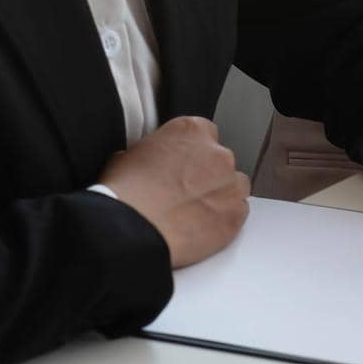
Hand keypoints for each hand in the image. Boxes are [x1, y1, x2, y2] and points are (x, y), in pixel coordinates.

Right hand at [98, 116, 250, 268]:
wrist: (130, 232)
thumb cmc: (124, 196)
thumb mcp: (127, 156)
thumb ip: (154, 152)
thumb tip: (151, 162)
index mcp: (191, 131)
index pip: (203, 132)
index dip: (191, 152)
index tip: (183, 164)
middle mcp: (218, 154)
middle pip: (220, 161)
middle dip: (205, 175)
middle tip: (182, 193)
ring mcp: (231, 184)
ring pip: (234, 186)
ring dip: (218, 195)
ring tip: (191, 212)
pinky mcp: (236, 214)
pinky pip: (237, 213)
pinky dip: (223, 220)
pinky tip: (200, 227)